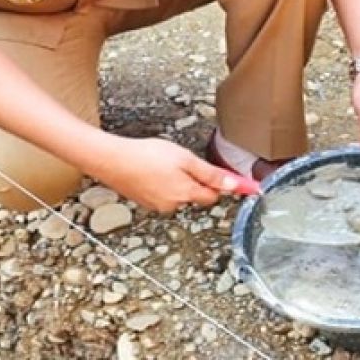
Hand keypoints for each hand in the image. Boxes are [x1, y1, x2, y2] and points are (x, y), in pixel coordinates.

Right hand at [93, 136, 241, 212]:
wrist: (112, 160)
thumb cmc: (146, 156)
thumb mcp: (184, 159)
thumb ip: (210, 174)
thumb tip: (234, 185)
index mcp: (186, 193)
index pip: (214, 195)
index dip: (224, 185)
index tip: (247, 187)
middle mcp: (173, 204)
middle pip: (197, 195)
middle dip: (197, 180)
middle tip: (184, 161)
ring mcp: (157, 204)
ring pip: (179, 193)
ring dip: (178, 180)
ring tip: (163, 163)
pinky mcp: (145, 201)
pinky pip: (163, 192)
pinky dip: (163, 182)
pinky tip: (152, 169)